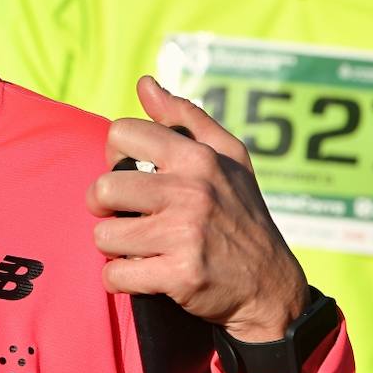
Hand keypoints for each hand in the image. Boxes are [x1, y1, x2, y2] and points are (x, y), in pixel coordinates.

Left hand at [86, 76, 307, 342]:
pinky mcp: (180, 275)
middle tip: (121, 215)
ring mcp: (185, 235)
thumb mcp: (229, 158)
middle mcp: (192, 192)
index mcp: (198, 158)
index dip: (115, 155)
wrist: (270, 287)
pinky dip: (119, 279)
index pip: (121, 133)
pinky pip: (115, 275)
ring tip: (135, 245)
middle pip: (102, 188)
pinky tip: (140, 274)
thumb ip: (185, 117)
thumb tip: (145, 84)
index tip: (129, 174)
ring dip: (112, 246)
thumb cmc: (241, 215)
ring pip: (103, 235)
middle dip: (102, 206)